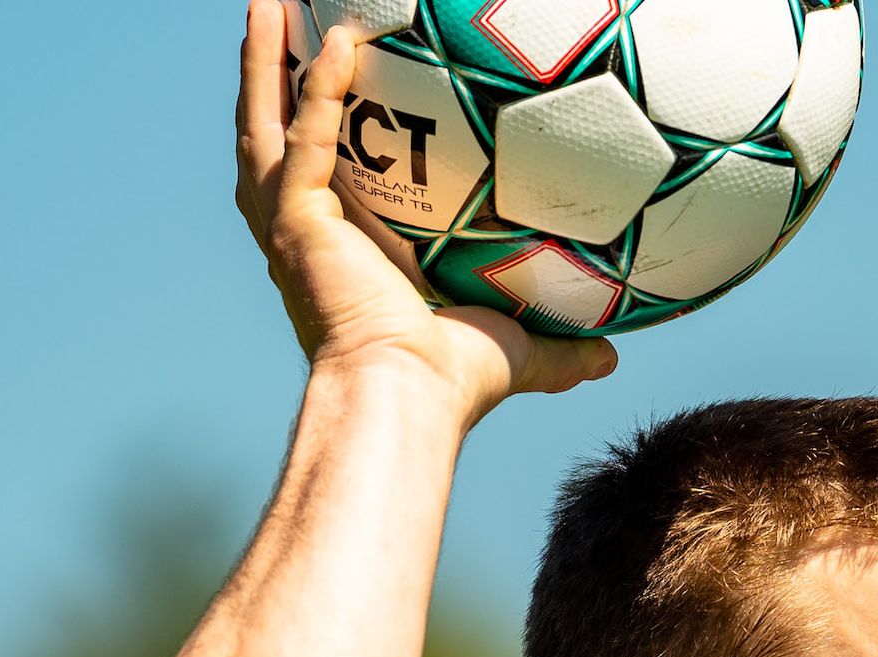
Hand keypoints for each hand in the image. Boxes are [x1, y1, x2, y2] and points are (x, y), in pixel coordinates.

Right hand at [233, 1, 614, 422]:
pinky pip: (310, 135)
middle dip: (270, 77)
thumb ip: (560, 348)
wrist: (409, 396)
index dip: (315, 133)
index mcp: (340, 258)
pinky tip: (344, 37)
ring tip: (269, 5)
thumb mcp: (517, 352)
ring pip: (264, 123)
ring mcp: (291, 228)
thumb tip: (612, 357)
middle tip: (278, 20)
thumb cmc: (453, 384)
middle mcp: (303, 239)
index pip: (319, 180)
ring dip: (265, 62)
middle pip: (273, 137)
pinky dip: (322, 86)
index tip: (329, 90)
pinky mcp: (297, 220)